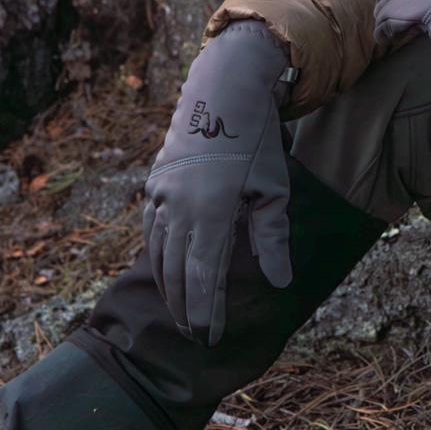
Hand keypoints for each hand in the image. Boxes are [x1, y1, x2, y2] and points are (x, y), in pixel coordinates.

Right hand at [141, 21, 294, 344]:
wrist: (222, 92)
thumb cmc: (256, 143)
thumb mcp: (272, 189)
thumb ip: (272, 237)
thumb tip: (279, 282)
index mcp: (212, 210)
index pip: (205, 275)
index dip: (205, 310)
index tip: (209, 337)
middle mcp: (179, 206)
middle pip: (177, 271)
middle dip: (185, 308)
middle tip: (194, 336)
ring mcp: (161, 195)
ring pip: (159, 254)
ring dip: (169, 288)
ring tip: (181, 313)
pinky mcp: (154, 186)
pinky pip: (151, 232)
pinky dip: (157, 257)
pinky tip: (165, 274)